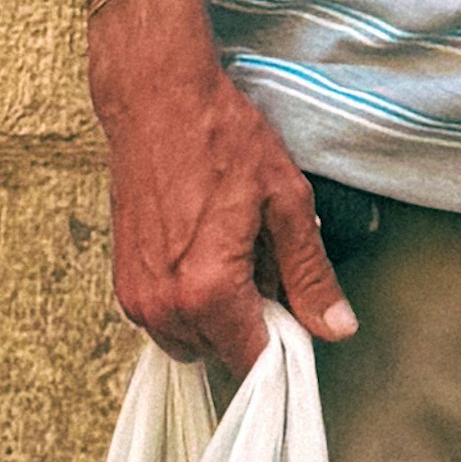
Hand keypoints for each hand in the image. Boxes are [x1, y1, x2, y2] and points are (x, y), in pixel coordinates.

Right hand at [91, 0, 354, 376]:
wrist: (156, 99)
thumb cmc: (221, 140)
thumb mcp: (286, 203)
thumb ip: (310, 275)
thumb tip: (337, 327)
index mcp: (210, 292)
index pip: (254, 361)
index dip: (284, 346)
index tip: (299, 319)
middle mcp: (165, 306)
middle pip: (223, 353)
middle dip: (252, 323)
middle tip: (266, 262)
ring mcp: (137, 297)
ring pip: (192, 340)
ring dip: (219, 314)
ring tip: (234, 251)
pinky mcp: (123, 282)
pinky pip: (166, 318)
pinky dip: (191, 299)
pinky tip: (204, 249)